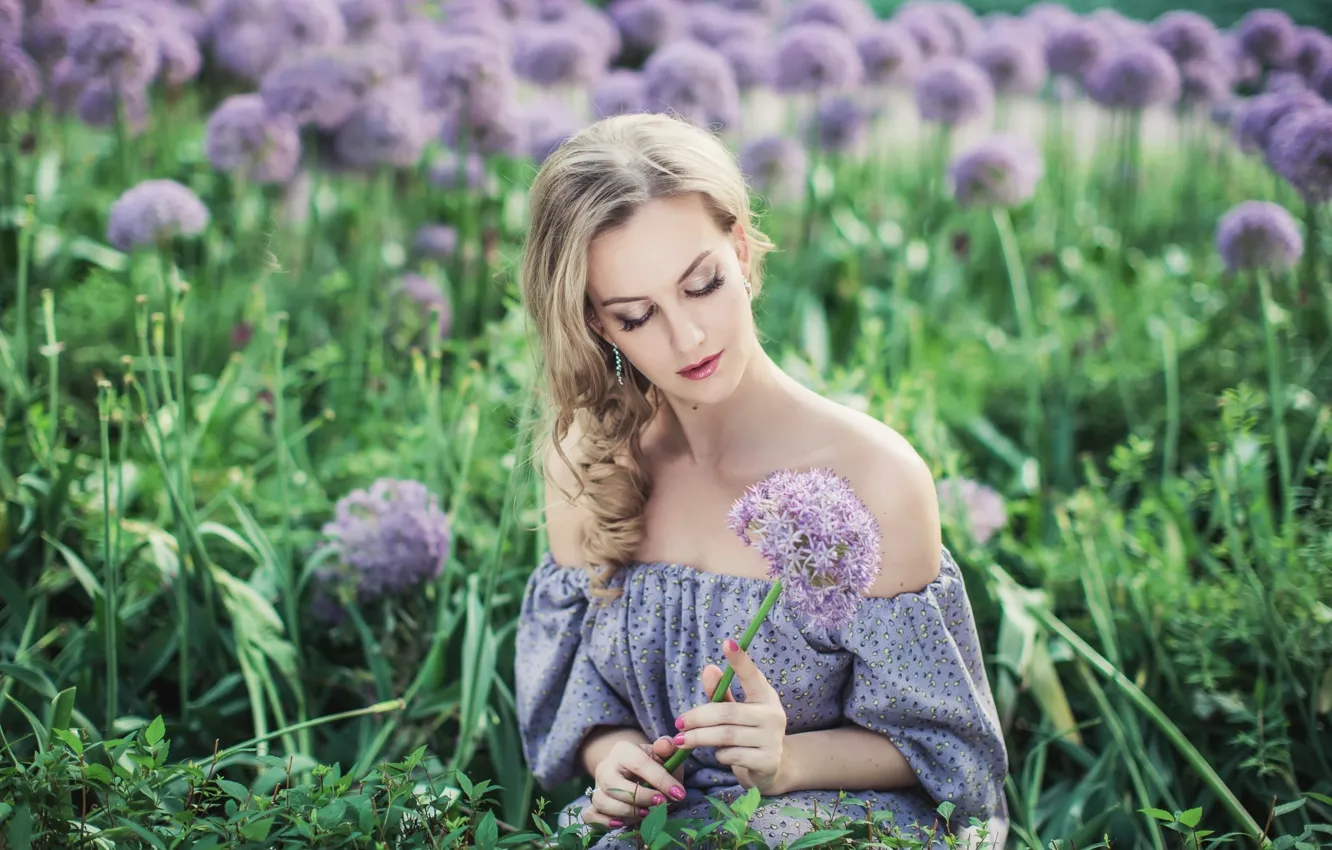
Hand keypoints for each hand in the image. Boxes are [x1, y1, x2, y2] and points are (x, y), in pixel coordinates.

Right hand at [581, 737, 686, 829]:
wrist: (631, 769)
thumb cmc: (651, 763)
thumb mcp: (661, 753)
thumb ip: (667, 748)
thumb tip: (667, 745)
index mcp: (623, 750)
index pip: (640, 764)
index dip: (660, 780)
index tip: (679, 794)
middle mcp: (606, 767)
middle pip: (614, 785)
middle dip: (640, 798)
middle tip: (661, 803)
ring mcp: (597, 785)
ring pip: (602, 801)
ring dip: (626, 812)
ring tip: (646, 814)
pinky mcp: (593, 802)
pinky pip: (591, 814)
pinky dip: (603, 821)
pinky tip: (621, 823)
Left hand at [675, 638, 791, 795]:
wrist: (771, 768)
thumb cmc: (748, 732)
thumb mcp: (734, 710)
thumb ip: (721, 692)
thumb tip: (709, 668)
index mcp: (766, 696)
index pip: (752, 675)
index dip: (741, 660)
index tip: (728, 642)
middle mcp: (773, 715)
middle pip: (727, 712)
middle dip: (698, 718)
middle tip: (679, 722)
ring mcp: (772, 739)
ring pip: (726, 735)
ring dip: (700, 737)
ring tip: (683, 739)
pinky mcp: (767, 761)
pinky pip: (732, 755)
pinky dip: (719, 754)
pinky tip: (718, 753)